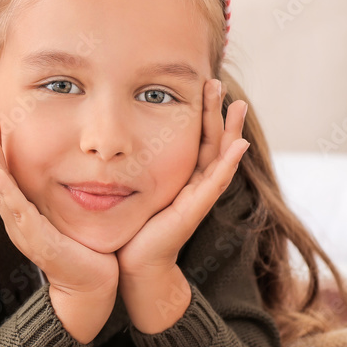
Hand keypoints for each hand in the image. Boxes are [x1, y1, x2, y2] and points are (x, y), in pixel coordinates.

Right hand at [0, 111, 119, 297]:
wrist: (91, 284)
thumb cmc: (81, 245)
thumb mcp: (65, 210)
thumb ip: (62, 188)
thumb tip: (70, 158)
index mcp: (22, 208)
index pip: (5, 169)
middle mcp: (16, 217)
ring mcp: (22, 229)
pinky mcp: (35, 240)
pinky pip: (17, 210)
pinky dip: (5, 190)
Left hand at [116, 78, 249, 280]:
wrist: (135, 264)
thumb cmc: (130, 226)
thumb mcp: (130, 187)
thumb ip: (128, 166)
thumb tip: (107, 138)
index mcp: (179, 175)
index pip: (195, 136)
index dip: (199, 111)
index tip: (200, 82)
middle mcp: (193, 183)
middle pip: (211, 140)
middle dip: (216, 111)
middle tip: (217, 82)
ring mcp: (198, 196)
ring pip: (219, 157)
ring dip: (229, 130)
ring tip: (238, 105)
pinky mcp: (193, 211)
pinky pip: (214, 183)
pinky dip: (228, 163)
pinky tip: (239, 146)